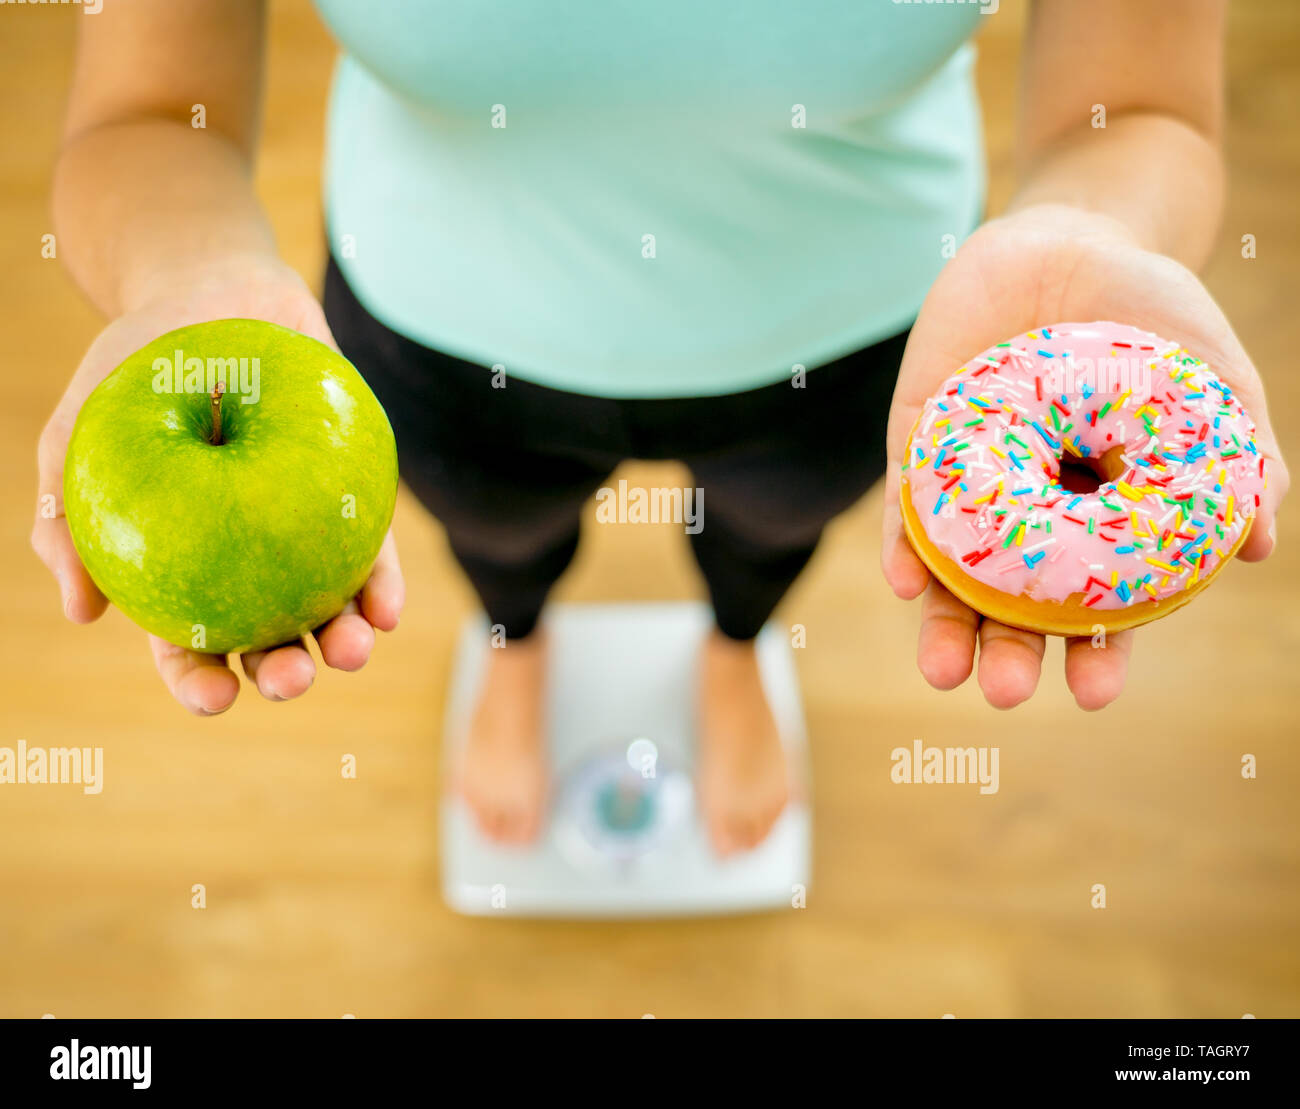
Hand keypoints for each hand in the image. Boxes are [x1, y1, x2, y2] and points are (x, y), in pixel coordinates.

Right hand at [32, 256, 404, 714]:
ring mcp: (303, 531)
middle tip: (291, 678)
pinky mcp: (349, 494)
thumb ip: (66, 517)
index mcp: (183, 566)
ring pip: (327, 605)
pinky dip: (380, 584)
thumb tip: (83, 612)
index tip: (214, 698)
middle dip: (282, 673)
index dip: (199, 681)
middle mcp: (248, 561)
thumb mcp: (83, 432)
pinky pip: (371, 549)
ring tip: (352, 651)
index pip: (189, 642)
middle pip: (267, 637)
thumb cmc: (136, 367)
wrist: (211, 289)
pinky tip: (385, 608)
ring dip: (343, 640)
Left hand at [881, 205, 1288, 709]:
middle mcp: (1030, 513)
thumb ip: (1236, 458)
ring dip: (945, 623)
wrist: (1075, 238)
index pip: (1095, 603)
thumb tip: (1260, 546)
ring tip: (945, 673)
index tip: (1094, 693)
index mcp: (1100, 518)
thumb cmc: (1150, 316)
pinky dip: (904, 543)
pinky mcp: (921, 444)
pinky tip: (907, 582)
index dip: (1096, 650)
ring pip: (951, 569)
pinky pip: (907, 504)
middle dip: (1008, 652)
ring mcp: (973, 482)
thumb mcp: (1212, 382)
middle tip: (1006, 693)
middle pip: (1013, 601)